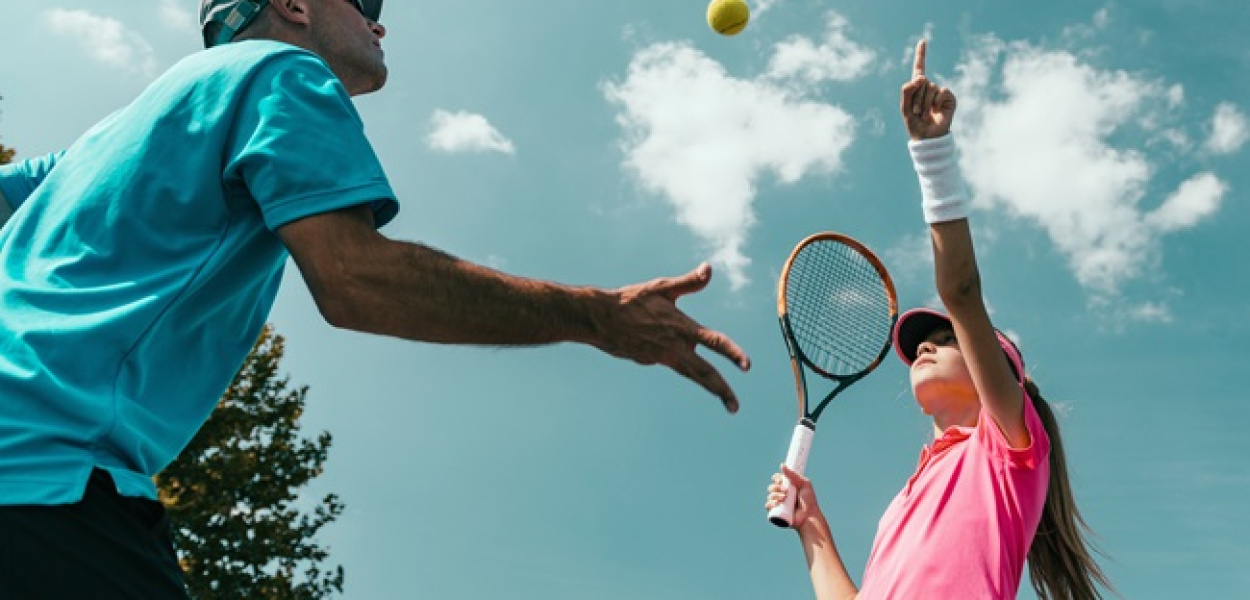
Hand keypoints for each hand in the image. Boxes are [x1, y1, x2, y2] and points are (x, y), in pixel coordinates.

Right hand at [593, 263, 750, 412]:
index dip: (733, 353)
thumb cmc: (631, 300)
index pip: (715, 342)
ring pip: (691, 375)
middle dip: (722, 390)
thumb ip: (689, 282)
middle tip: (735, 407)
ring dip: (709, 388)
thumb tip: (709, 268)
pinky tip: (661, 345)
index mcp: (682, 328)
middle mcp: (674, 347)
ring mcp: (661, 358)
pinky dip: (676, 359)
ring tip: (726, 401)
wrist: (599, 319)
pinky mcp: (650, 361)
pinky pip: (669, 362)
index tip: (747, 366)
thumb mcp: (662, 287)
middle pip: (704, 373)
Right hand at [764, 464, 822, 528]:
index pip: (777, 480)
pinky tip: (776, 503)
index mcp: (788, 488)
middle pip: (772, 487)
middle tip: (785, 491)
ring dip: (774, 495)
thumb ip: (793, 474)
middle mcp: (783, 495)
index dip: (777, 478)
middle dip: (776, 487)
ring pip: (770, 496)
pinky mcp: (776, 512)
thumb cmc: (809, 501)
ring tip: (784, 498)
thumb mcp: (804, 484)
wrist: (809, 516)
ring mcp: (779, 504)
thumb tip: (781, 465)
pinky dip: (770, 504)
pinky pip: (768, 506)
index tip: (780, 479)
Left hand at [900, 39, 955, 140]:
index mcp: (917, 88)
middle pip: (920, 81)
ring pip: (930, 87)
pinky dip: (936, 102)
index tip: (922, 41)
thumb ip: (907, 90)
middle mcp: (929, 87)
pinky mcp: (949, 97)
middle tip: (916, 112)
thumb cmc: (914, 123)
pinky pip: (941, 91)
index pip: (919, 68)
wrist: (928, 137)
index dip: (921, 55)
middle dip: (916, 97)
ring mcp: (939, 92)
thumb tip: (921, 77)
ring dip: (924, 103)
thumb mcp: (904, 107)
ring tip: (924, 114)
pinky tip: (936, 110)